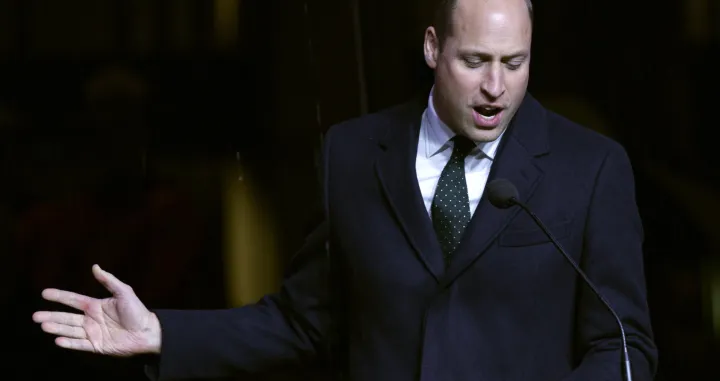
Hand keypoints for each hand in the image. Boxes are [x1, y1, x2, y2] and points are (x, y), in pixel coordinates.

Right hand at [32, 265, 160, 355]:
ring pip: (70, 330)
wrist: (148, 331)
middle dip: (51, 316)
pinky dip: (69, 343)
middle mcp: (91, 319)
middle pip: (67, 317)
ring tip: (43, 325)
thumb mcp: (124, 292)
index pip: (73, 300)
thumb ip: (109, 280)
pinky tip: (58, 340)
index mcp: (96, 305)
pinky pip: (80, 344)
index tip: (44, 293)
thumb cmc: (137, 311)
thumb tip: (95, 266)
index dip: (59, 296)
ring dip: (56, 328)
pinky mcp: (96, 346)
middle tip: (35, 316)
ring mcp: (93, 333)